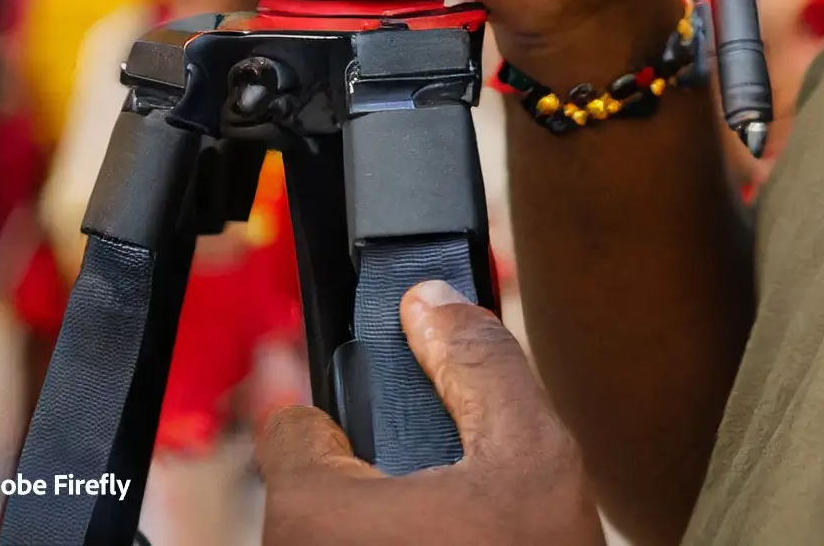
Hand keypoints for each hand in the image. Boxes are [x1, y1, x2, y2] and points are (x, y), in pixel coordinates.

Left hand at [259, 282, 603, 545]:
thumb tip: (431, 302)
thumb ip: (478, 363)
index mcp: (314, 515)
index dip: (347, 424)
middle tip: (445, 515)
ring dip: (375, 544)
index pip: (291, 429)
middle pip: (310, 502)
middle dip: (369, 497)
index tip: (391, 446)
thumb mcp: (531, 457)